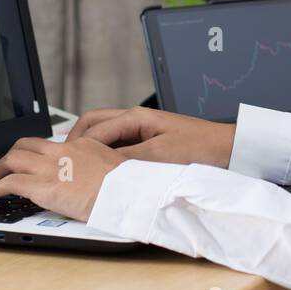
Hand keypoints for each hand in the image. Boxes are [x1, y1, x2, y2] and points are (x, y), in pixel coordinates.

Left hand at [0, 136, 126, 222]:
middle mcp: (63, 152)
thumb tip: (97, 178)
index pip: (50, 144)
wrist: (130, 192)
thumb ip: (100, 168)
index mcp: (82, 146)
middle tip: (4, 171)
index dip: (34, 154)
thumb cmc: (129, 186)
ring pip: (11, 160)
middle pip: (25, 145)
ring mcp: (51, 168)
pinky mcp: (43, 186)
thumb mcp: (116, 168)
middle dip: (9, 158)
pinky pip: (10, 183)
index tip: (31, 165)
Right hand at [67, 105, 236, 168]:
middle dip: (75, 142)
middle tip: (63, 162)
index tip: (62, 161)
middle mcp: (136, 121)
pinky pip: (118, 148)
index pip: (93, 128)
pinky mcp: (148, 144)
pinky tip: (102, 172)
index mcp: (136, 117)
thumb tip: (98, 166)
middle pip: (93, 126)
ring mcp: (141, 132)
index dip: (75, 146)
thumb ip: (127, 159)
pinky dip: (105, 157)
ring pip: (104, 137)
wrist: (228, 151)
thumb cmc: (201, 147)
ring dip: (90, 150)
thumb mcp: (159, 156)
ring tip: (77, 168)